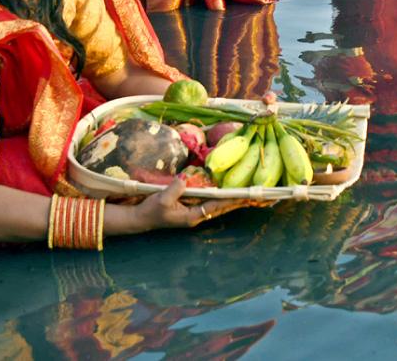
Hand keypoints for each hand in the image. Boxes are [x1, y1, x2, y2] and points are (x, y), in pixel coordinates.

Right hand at [135, 177, 250, 229]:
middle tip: (255, 197)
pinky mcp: (191, 208)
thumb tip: (184, 180)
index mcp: (192, 216)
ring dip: (232, 201)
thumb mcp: (161, 199)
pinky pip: (211, 202)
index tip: (245, 196)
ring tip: (248, 195)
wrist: (141, 217)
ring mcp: (195, 212)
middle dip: (238, 202)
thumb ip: (174, 190)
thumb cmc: (151, 210)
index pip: (216, 206)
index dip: (231, 200)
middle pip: (222, 207)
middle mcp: (197, 216)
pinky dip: (222, 198)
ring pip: (218, 206)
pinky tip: (230, 193)